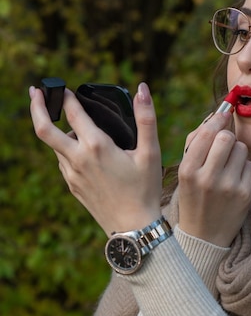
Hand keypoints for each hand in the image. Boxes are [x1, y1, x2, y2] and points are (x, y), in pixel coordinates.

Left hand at [29, 82, 162, 235]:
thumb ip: (146, 118)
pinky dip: (66, 150)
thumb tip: (143, 88)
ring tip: (72, 122)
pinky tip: (81, 150)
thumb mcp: (150, 153)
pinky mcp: (73, 187)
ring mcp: (71, 175)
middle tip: (35, 91)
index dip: (67, 96)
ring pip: (55, 146)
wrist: (134, 228)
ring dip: (58, 130)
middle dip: (36, 107)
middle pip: (43, 129)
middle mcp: (78, 159)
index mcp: (96, 146)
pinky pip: (63, 162)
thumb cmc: (145, 189)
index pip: (72, 112)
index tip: (65, 87)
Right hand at [178, 113, 250, 246]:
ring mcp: (228, 187)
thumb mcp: (185, 172)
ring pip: (241, 148)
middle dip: (227, 136)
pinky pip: (250, 165)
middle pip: (227, 137)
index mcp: (187, 170)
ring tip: (228, 166)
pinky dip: (244, 168)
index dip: (218, 119)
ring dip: (237, 152)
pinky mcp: (245, 194)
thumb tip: (215, 114)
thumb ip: (196, 142)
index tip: (224, 113)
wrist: (204, 236)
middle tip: (224, 144)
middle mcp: (207, 178)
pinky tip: (235, 180)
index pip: (206, 132)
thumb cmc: (194, 195)